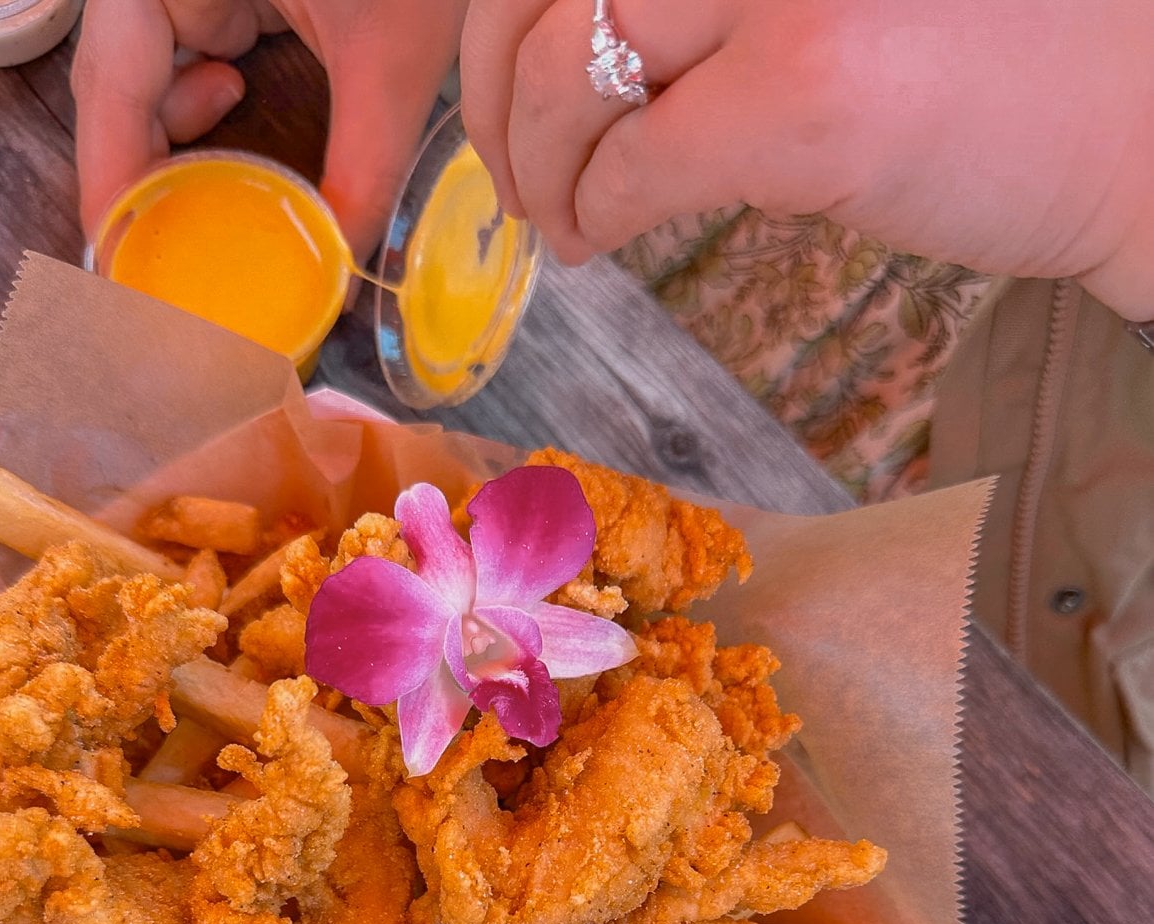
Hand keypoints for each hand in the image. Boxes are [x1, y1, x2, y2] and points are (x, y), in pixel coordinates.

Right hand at [73, 0, 467, 261]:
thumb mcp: (394, 58)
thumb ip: (364, 173)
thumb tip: (337, 278)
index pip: (111, 85)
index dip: (113, 182)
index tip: (123, 264)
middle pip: (117, 85)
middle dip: (144, 174)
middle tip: (165, 260)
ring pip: (145, 70)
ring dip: (177, 137)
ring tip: (216, 184)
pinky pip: (182, 43)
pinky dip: (201, 94)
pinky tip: (236, 96)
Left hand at [461, 0, 1153, 318]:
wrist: (1133, 122)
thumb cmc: (996, 45)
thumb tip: (573, 37)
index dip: (508, 7)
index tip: (503, 72)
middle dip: (495, 88)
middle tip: (509, 166)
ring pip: (565, 71)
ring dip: (533, 164)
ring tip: (554, 215)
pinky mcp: (800, 104)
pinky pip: (630, 167)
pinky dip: (589, 213)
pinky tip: (595, 239)